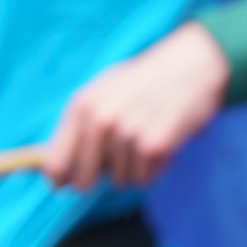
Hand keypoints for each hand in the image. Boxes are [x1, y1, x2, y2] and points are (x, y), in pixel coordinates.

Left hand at [43, 21, 230, 189]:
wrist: (192, 64)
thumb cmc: (145, 81)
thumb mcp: (104, 92)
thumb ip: (79, 128)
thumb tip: (54, 171)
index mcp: (82, 106)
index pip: (55, 163)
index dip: (61, 179)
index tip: (67, 183)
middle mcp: (101, 120)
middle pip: (84, 180)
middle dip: (100, 175)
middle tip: (118, 154)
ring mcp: (127, 132)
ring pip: (119, 180)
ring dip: (134, 167)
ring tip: (147, 137)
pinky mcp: (154, 145)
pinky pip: (145, 178)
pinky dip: (155, 168)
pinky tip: (162, 143)